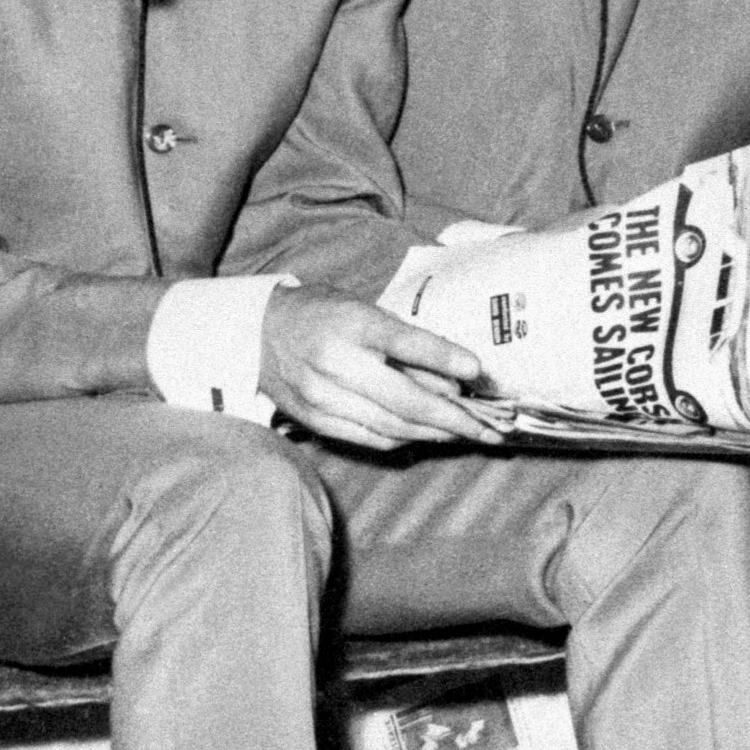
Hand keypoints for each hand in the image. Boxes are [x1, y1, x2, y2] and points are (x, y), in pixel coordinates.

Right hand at [259, 284, 498, 449]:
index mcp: (350, 323)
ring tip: (467, 435)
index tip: (478, 371)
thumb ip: (404, 342)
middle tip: (491, 427)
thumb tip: (456, 380)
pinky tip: (427, 436)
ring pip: (391, 427)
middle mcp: (334, 361)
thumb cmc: (322, 314)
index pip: (404, 341)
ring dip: (436, 434)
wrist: (258, 333)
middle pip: (404, 399)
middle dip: (454, 418)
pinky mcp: (314, 420)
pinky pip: (370, 439)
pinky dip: (404, 440)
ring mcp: (322, 396)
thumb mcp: (362, 310)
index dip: (444, 357)